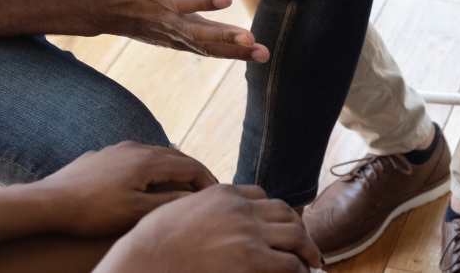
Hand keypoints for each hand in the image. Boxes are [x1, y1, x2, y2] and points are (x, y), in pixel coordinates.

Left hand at [30, 141, 217, 238]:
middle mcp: (135, 148)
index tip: (217, 194)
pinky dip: (152, 168)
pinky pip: (137, 158)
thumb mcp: (135, 212)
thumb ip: (168, 203)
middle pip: (176, 156)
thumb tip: (194, 197)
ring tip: (182, 185)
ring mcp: (118, 149)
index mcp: (147, 161)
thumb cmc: (92, 211)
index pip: (190, 166)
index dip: (207, 180)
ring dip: (173, 168)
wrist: (49, 202)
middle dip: (194, 172)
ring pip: (156, 155)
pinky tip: (147, 181)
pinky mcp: (103, 156)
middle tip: (207, 188)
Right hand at [93, 0, 269, 61]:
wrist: (100, 5)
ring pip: (205, 47)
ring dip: (234, 52)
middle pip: (199, 33)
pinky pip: (204, 50)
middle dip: (225, 37)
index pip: (183, 0)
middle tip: (250, 39)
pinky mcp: (176, 42)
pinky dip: (226, 54)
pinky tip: (250, 55)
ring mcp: (172, 34)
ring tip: (262, 54)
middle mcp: (167, 19)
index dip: (203, 1)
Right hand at [96, 184, 322, 272]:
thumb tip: (204, 219)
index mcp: (222, 193)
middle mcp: (241, 208)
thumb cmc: (152, 241)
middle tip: (305, 243)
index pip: (260, 195)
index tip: (280, 222)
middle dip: (298, 227)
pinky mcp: (251, 258)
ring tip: (312, 261)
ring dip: (307, 249)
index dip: (273, 211)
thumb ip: (199, 208)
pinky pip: (288, 263)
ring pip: (294, 235)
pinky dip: (300, 269)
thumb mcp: (177, 210)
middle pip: (284, 212)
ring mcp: (248, 232)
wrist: (146, 258)